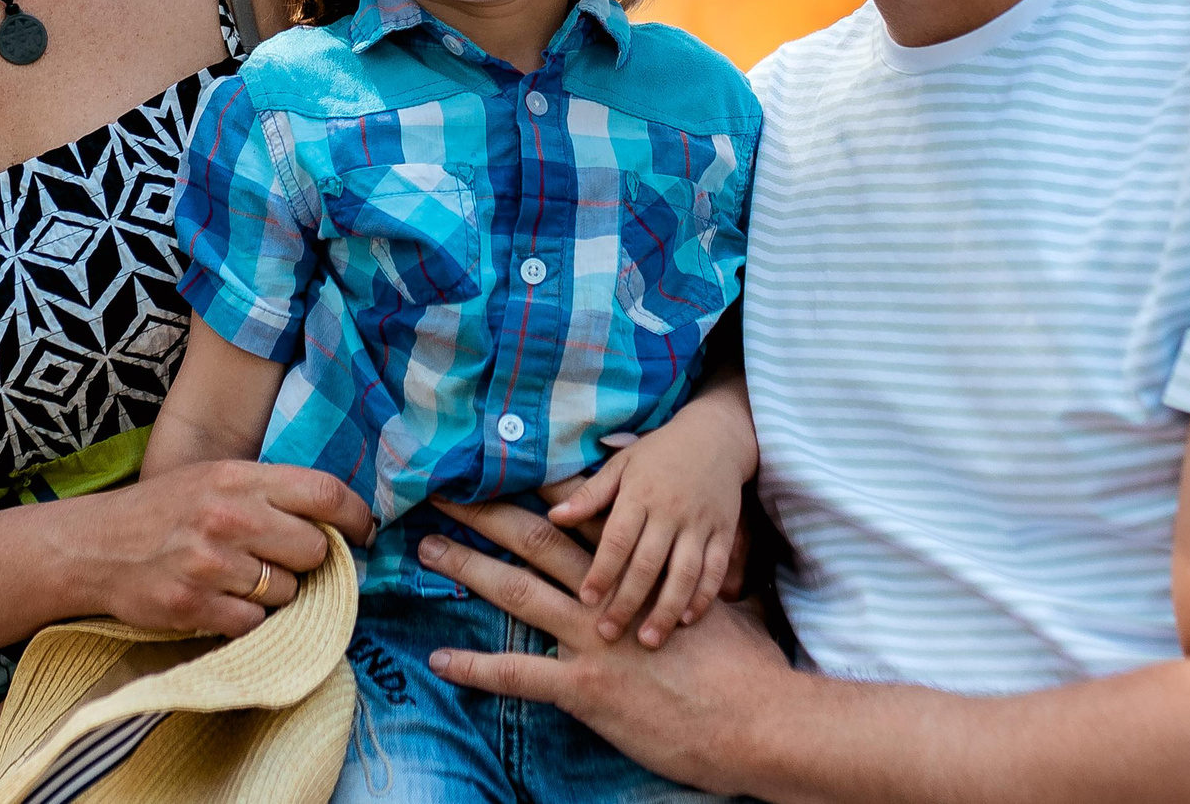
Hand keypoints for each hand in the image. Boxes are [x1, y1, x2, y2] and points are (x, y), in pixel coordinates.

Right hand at [79, 460, 373, 637]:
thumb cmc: (162, 512)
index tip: (363, 532)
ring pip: (288, 592)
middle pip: (314, 550)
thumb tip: (337, 520)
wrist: (94, 546)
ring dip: (275, 594)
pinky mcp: (194, 606)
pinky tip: (220, 601)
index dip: (355, 517)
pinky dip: (245, 619)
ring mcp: (210, 564)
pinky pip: (254, 624)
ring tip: (239, 579)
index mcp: (237, 478)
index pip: (324, 493)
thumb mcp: (213, 479)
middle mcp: (227, 517)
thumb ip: (268, 493)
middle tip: (279, 559)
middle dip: (307, 561)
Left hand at [422, 498, 790, 794]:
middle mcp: (609, 595)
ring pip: (519, 592)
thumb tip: (675, 556)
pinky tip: (441, 662)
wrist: (760, 720)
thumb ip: (684, 577)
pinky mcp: (587, 688)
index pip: (578, 518)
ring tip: (428, 551)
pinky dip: (478, 669)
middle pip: (536, 541)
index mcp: (639, 568)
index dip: (537, 491)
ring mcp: (594, 640)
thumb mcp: (717, 605)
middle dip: (486, 516)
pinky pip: (520, 676)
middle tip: (444, 495)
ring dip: (470, 570)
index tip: (502, 470)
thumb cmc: (749, 666)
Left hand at [547, 420, 747, 646]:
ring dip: (666, 610)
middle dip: (628, 601)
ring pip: (685, 574)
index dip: (602, 570)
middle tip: (608, 634)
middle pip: (649, 564)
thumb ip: (590, 494)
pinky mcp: (725, 533)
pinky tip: (688, 621)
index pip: (618, 538)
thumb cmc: (658, 453)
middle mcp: (671, 512)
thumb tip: (554, 516)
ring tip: (648, 640)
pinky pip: (716, 571)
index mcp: (640, 494)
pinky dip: (704, 597)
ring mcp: (701, 525)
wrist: (716, 437)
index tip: (585, 600)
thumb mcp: (621, 464)